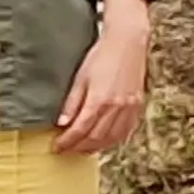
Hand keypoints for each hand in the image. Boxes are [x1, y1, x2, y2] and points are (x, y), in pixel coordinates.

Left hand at [54, 0, 147, 155]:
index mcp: (100, 99)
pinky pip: (126, 130)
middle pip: (96, 137)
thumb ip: (72, 102)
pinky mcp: (137, 105)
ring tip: (82, 149)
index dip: (67, 141)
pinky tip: (104, 141)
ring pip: (112, 137)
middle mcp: (117, 107)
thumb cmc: (101, 56)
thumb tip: (62, 123)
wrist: (128, 43)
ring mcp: (129, 107)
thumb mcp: (80, 77)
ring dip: (96, 147)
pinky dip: (114, 139)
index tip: (56, 147)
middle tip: (66, 150)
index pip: (80, 129)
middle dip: (79, 147)